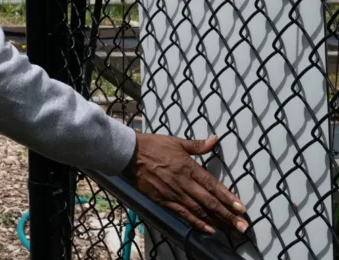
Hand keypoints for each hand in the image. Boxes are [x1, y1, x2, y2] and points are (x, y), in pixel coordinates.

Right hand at [123, 132, 248, 235]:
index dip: (228, 198)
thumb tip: (216, 139)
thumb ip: (197, 145)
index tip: (242, 208)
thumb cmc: (153, 145)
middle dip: (228, 215)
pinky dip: (196, 223)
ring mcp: (173, 193)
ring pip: (199, 211)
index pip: (213, 185)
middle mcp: (184, 183)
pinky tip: (209, 229)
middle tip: (243, 227)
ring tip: (231, 231)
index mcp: (188, 167)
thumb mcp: (176, 141)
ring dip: (217, 222)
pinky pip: (183, 214)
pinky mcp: (163, 200)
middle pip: (209, 202)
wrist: (128, 154)